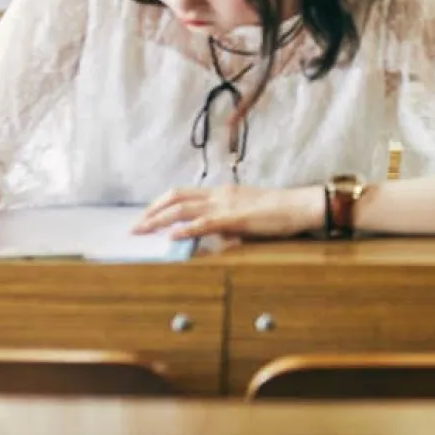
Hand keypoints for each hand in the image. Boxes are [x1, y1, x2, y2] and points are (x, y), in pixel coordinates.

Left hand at [133, 185, 319, 239]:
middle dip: (152, 212)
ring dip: (159, 220)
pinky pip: (204, 223)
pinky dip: (185, 229)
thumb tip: (215, 241)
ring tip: (142, 231)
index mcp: (222, 193)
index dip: (161, 203)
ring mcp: (226, 205)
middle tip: (135, 227)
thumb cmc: (278, 212)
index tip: (147, 215)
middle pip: (176, 198)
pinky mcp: (235, 218)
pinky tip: (171, 237)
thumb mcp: (247, 217)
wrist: (299, 206)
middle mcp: (219, 195)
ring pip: (183, 209)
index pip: (183, 193)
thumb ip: (228, 226)